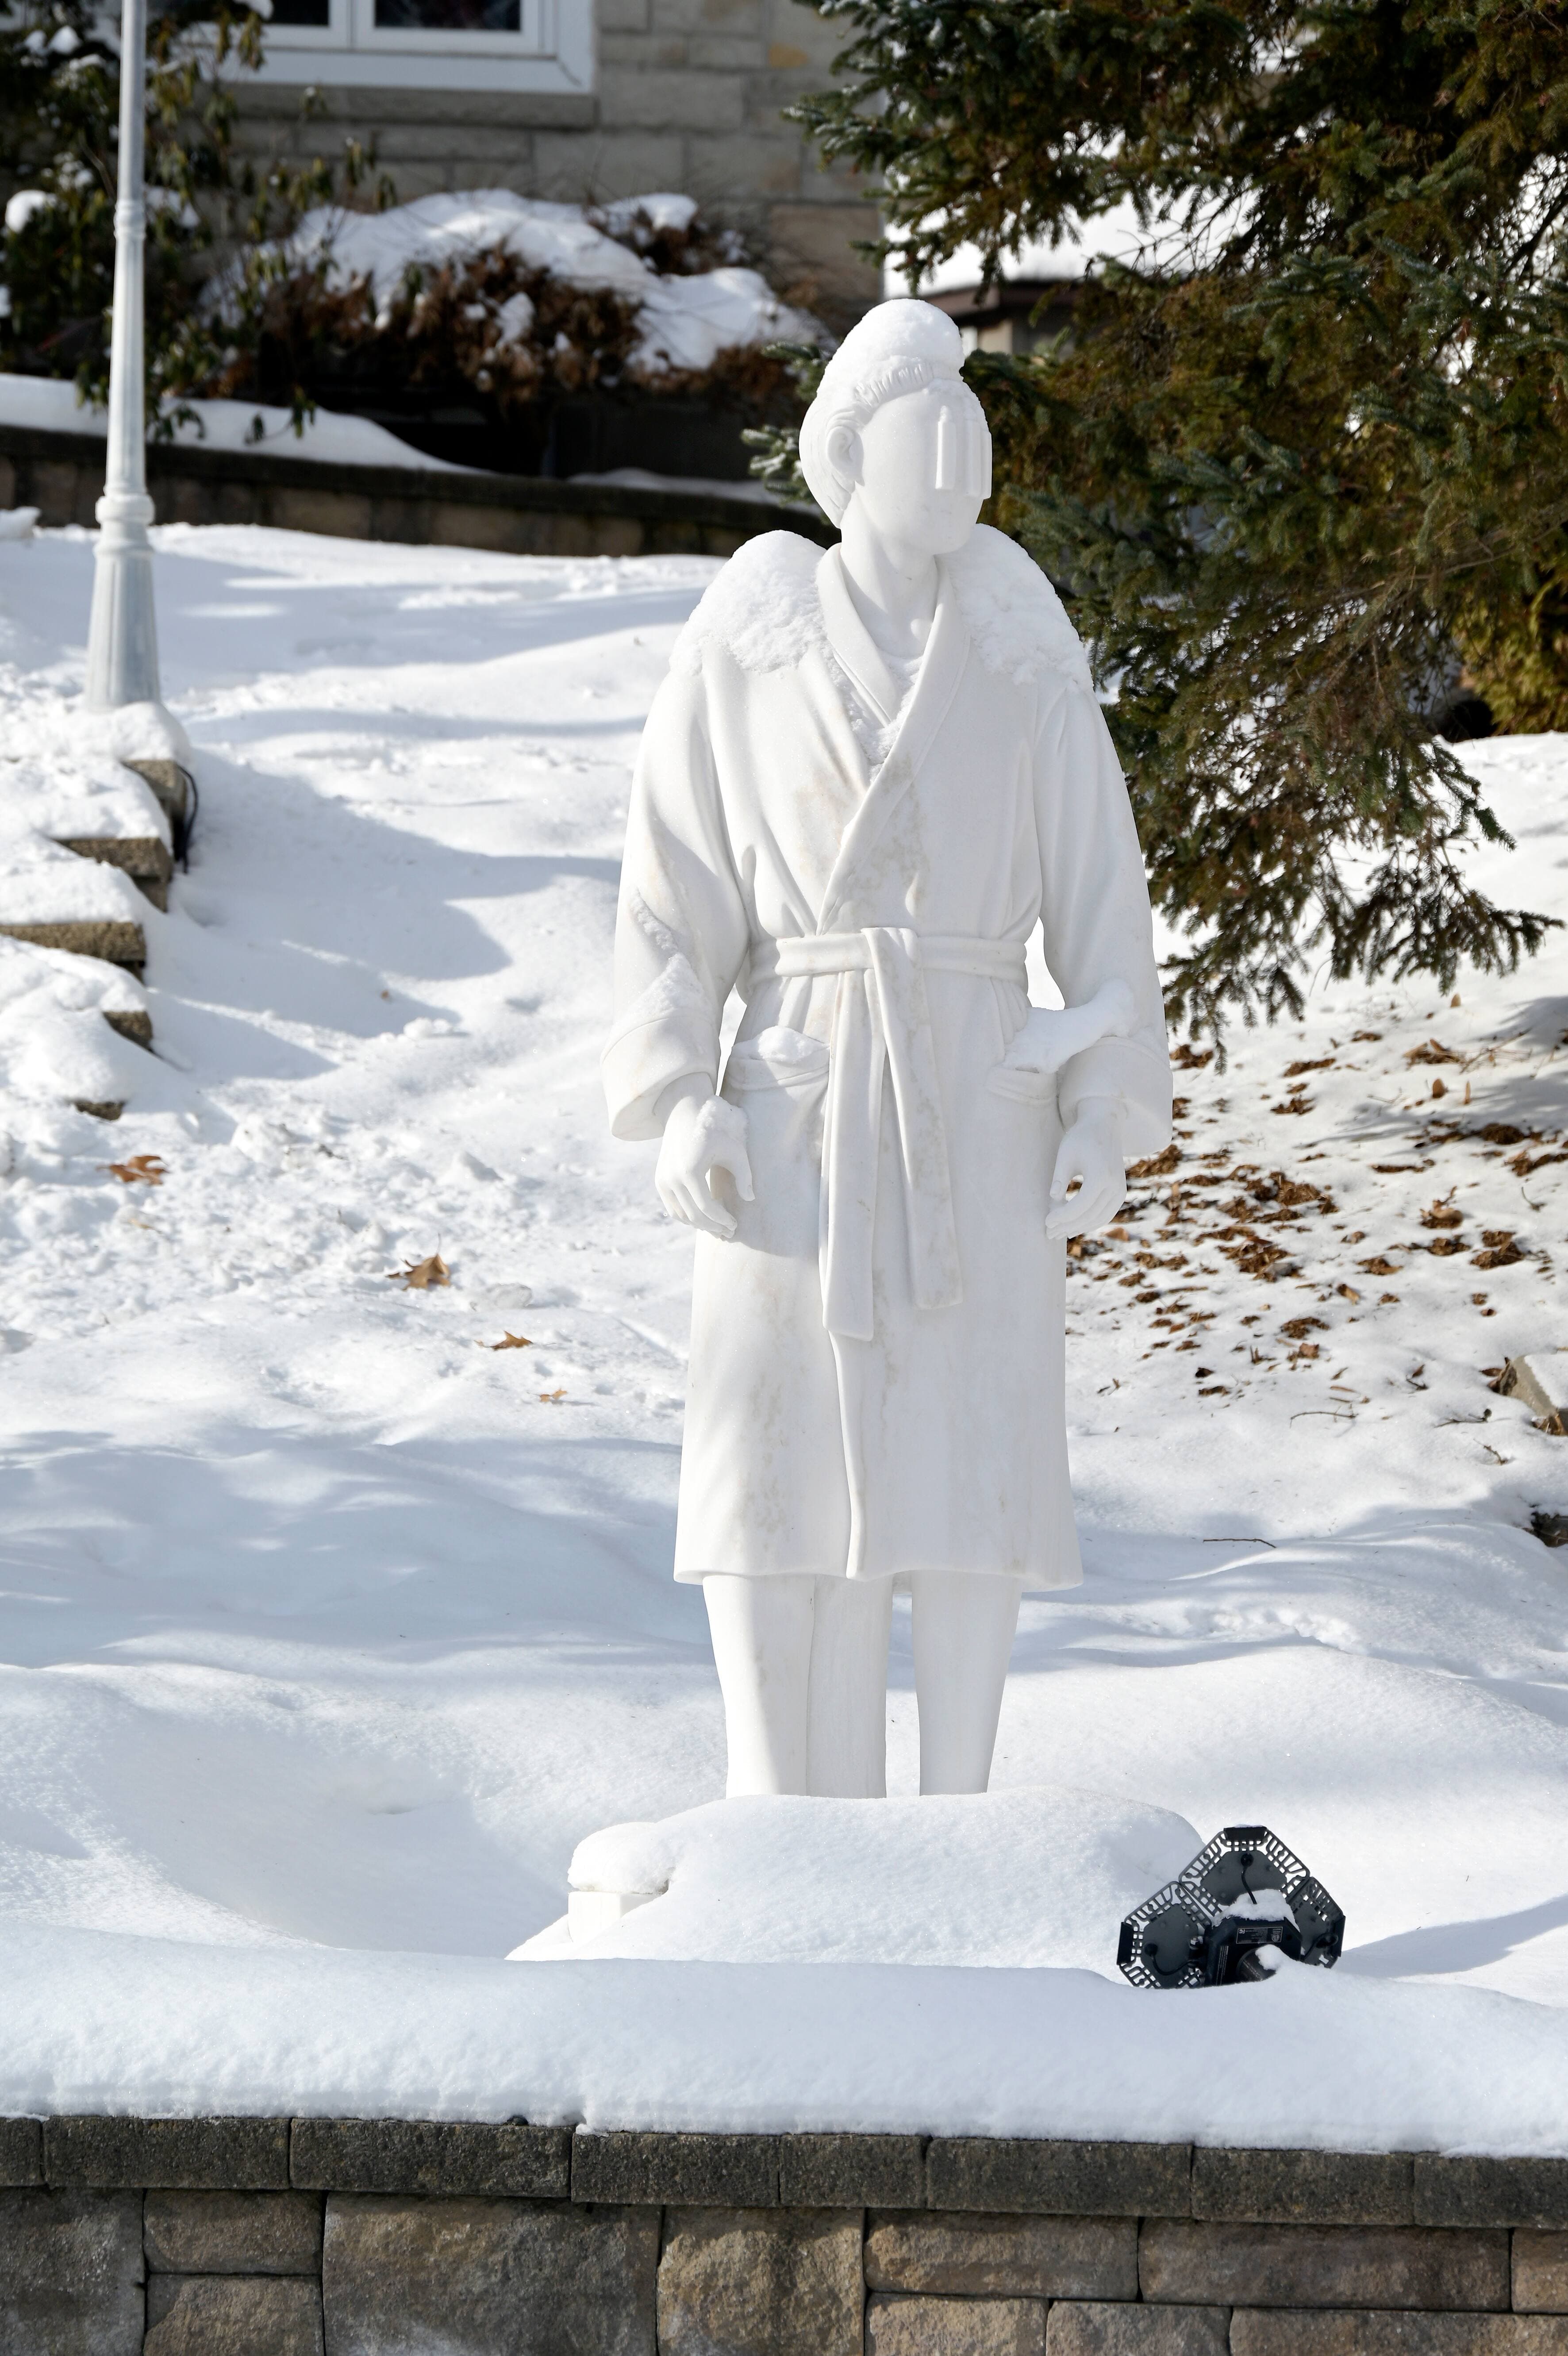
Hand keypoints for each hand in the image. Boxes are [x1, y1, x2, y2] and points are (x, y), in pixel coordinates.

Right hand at [655, 1081, 753, 1239]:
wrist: (685, 1112)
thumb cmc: (714, 1130)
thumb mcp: (734, 1150)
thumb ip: (744, 1175)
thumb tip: (751, 1199)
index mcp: (689, 1170)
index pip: (706, 1207)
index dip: (721, 1219)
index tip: (735, 1224)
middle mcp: (671, 1178)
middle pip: (693, 1215)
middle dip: (712, 1226)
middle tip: (729, 1231)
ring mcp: (662, 1180)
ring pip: (681, 1215)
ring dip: (699, 1225)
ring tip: (718, 1227)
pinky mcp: (659, 1181)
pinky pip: (672, 1208)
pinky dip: (687, 1216)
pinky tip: (704, 1218)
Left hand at [1046, 1097, 1125, 1239]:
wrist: (1104, 1125)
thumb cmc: (1080, 1138)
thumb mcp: (1065, 1155)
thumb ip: (1059, 1179)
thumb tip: (1052, 1203)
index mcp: (1101, 1176)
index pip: (1079, 1206)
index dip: (1062, 1216)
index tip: (1046, 1221)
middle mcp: (1115, 1186)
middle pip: (1089, 1216)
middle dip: (1067, 1226)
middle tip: (1048, 1233)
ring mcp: (1120, 1190)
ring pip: (1098, 1219)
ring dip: (1078, 1228)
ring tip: (1059, 1233)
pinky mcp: (1120, 1192)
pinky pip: (1105, 1214)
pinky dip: (1089, 1222)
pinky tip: (1074, 1227)